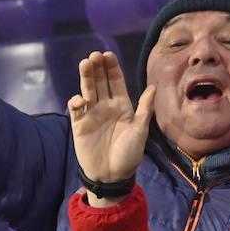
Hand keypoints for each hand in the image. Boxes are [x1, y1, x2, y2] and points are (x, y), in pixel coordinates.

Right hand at [68, 51, 154, 205]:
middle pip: (99, 82)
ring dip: (86, 77)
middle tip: (95, 55)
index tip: (108, 55)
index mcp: (122, 106)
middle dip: (97, 68)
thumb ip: (144, 109)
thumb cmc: (130, 154)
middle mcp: (106, 107)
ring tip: (86, 63)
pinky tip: (82, 100)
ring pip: (87, 90)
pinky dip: (77, 101)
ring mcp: (92, 114)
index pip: (116, 82)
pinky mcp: (79, 125)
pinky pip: (76, 109)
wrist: (113, 175)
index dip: (112, 68)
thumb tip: (153, 87)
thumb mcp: (140, 131)